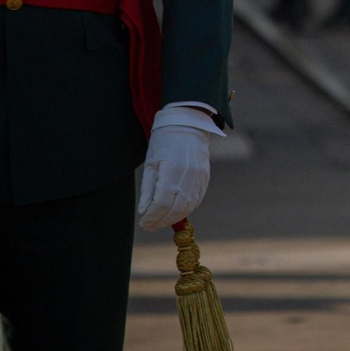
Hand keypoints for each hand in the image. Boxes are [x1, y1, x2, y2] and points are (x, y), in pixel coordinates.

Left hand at [137, 109, 212, 229]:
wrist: (188, 124)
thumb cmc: (164, 141)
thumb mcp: (151, 162)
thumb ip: (148, 189)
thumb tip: (144, 212)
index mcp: (171, 170)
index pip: (161, 203)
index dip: (152, 217)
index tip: (143, 223)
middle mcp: (188, 175)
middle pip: (176, 209)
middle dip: (161, 221)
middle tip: (150, 226)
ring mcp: (199, 177)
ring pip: (188, 207)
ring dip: (174, 218)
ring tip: (161, 221)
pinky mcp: (205, 177)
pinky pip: (196, 199)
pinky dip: (186, 209)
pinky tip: (176, 211)